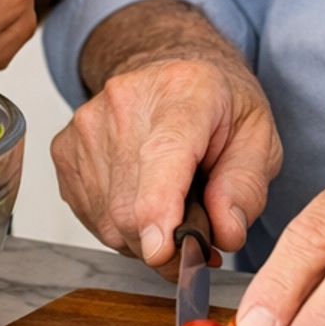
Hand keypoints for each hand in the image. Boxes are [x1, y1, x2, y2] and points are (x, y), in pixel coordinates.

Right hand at [52, 56, 281, 276]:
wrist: (171, 75)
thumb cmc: (218, 105)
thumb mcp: (259, 136)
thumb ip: (247, 186)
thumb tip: (225, 232)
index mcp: (183, 92)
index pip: (163, 154)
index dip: (158, 208)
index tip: (162, 250)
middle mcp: (125, 103)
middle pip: (132, 205)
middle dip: (168, 242)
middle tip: (200, 231)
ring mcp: (87, 125)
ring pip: (110, 220)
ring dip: (146, 236)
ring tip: (173, 204)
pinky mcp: (64, 148)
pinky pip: (93, 216)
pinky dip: (122, 225)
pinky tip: (143, 197)